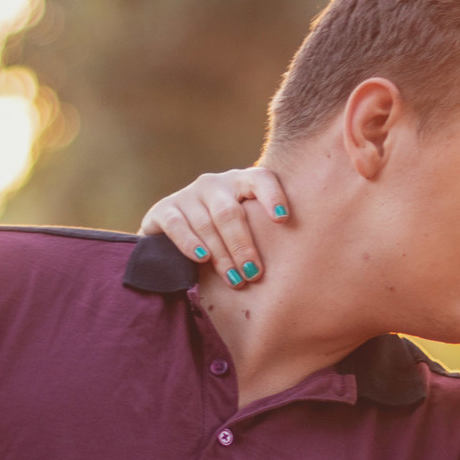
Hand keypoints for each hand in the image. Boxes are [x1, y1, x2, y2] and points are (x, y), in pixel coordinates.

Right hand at [138, 166, 291, 287]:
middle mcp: (215, 184)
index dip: (272, 196)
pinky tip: (202, 258)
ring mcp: (188, 195)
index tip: (283, 220)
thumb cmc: (223, 236)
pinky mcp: (165, 209)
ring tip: (235, 279)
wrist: (172, 235)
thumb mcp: (244, 229)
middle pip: (230, 213)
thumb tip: (294, 267)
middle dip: (243, 245)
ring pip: (207, 223)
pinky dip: (191, 243)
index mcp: (240, 183)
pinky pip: (178, 225)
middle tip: (254, 273)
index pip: (260, 179)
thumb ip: (262, 234)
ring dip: (222, 255)